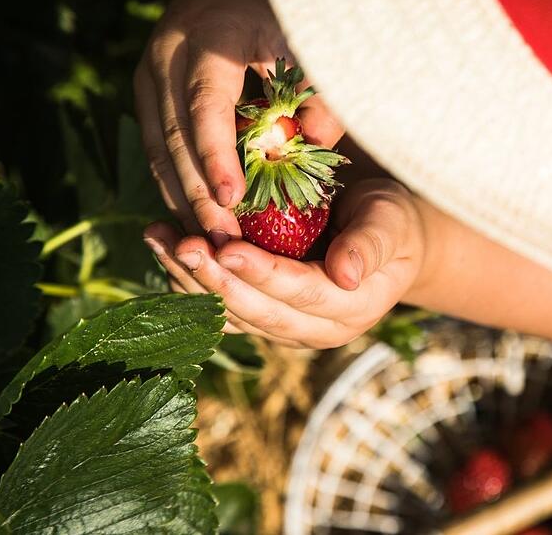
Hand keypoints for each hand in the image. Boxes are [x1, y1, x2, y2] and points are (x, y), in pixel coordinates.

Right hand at [134, 0, 343, 243]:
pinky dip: (176, 184)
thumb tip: (312, 140)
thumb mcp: (304, 44)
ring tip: (210, 241)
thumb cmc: (279, 20)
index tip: (231, 199)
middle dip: (198, 194)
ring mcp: (150, 76)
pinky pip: (157, 148)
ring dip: (182, 198)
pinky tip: (197, 217)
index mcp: (208, 39)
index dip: (216, 155)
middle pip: (174, 135)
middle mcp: (167, 56)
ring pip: (158, 149)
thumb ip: (318, 90)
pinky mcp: (148, 94)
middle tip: (224, 240)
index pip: (206, 103)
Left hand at [142, 179, 425, 346]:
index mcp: (352, 308)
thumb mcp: (390, 223)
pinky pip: (221, 308)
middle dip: (215, 280)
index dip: (263, 274)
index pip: (301, 294)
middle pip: (258, 312)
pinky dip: (189, 280)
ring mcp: (286, 330)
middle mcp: (316, 330)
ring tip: (160, 238)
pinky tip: (164, 247)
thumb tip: (347, 275)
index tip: (227, 249)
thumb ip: (370, 245)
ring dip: (192, 279)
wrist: (386, 241)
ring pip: (231, 314)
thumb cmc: (391, 221)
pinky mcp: (263, 319)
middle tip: (182, 243)